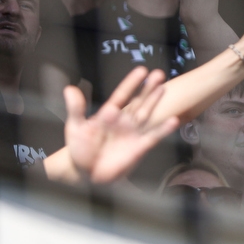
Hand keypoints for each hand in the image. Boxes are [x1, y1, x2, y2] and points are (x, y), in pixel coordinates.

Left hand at [64, 67, 178, 183]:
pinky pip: (154, 136)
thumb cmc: (80, 149)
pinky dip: (163, 129)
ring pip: (147, 113)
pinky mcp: (140, 147)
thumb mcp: (75, 128)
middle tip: (159, 74)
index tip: (141, 70)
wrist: (86, 174)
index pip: (122, 95)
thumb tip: (69, 88)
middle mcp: (124, 120)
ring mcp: (133, 133)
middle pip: (139, 101)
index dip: (131, 83)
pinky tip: (173, 120)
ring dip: (155, 102)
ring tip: (164, 88)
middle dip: (148, 88)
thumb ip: (76, 109)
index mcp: (109, 113)